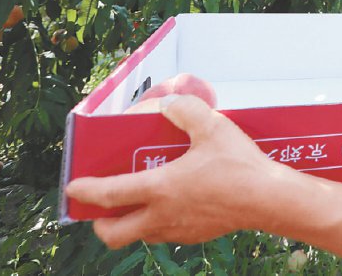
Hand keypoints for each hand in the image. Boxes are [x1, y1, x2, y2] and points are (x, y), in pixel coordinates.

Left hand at [66, 95, 275, 248]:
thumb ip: (185, 110)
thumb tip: (167, 105)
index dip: (85, 190)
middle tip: (102, 206)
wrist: (268, 199)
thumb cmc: (239, 165)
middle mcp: (161, 215)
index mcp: (159, 189)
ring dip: (129, 222)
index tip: (73, 186)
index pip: (109, 194)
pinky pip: (164, 234)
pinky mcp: (195, 236)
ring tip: (138, 201)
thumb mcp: (212, 126)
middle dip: (99, 222)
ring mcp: (177, 230)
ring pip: (138, 236)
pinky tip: (174, 203)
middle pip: (113, 234)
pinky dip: (156, 223)